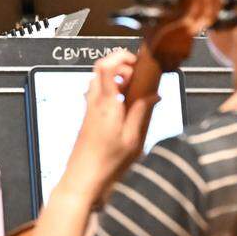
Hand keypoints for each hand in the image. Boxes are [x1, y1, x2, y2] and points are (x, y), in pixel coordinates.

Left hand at [68, 51, 156, 189]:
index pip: (106, 66)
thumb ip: (141, 113)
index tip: (137, 61)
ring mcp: (89, 109)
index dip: (121, 57)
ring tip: (133, 93)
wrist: (83, 179)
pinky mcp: (88, 118)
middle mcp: (94, 102)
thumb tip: (154, 95)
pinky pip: (97, 95)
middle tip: (138, 78)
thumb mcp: (133, 139)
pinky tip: (124, 107)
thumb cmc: (107, 163)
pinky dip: (111, 92)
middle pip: (100, 69)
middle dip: (121, 66)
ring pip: (98, 81)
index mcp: (106, 104)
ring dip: (115, 79)